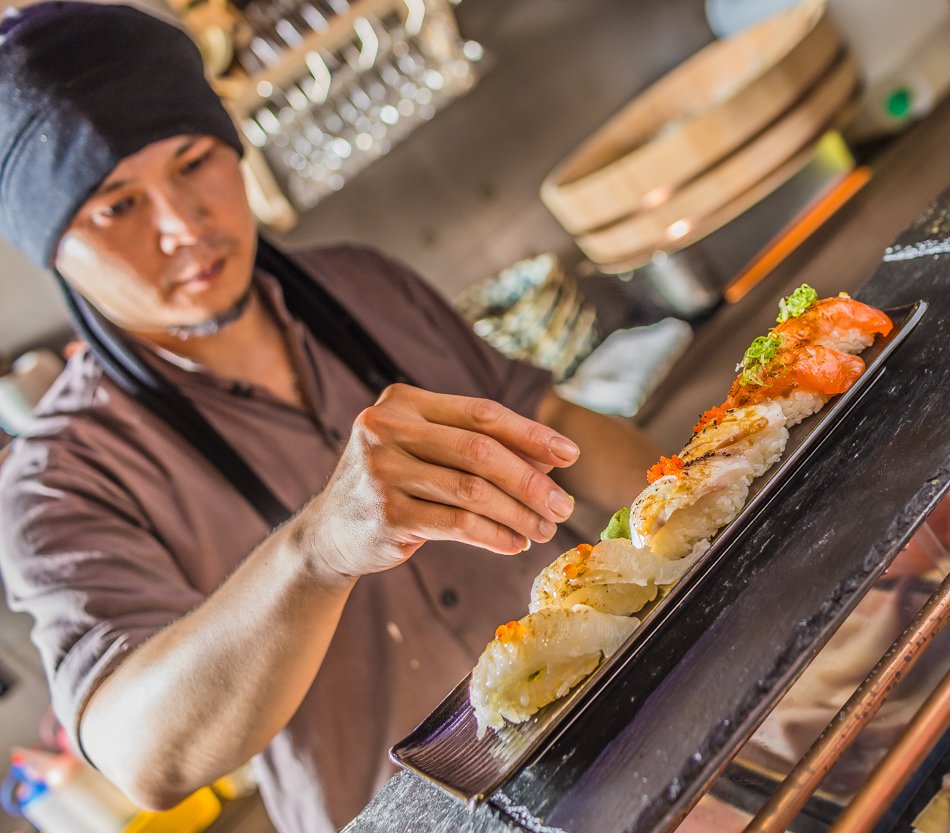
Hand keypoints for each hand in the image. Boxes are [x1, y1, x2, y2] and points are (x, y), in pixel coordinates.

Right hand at [295, 384, 579, 578]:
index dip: (531, 434)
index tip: (571, 455)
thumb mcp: (428, 452)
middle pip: (480, 451)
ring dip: (519, 513)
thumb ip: (480, 448)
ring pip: (473, 491)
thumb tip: (551, 461)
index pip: (481, 413)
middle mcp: (386, 428)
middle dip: (531, 480)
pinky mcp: (386, 515)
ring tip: (545, 529)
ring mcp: (381, 471)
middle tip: (564, 505)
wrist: (330, 531)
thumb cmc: (394, 483)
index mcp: (402, 401)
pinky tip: (515, 543)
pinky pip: (458, 525)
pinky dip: (495, 536)